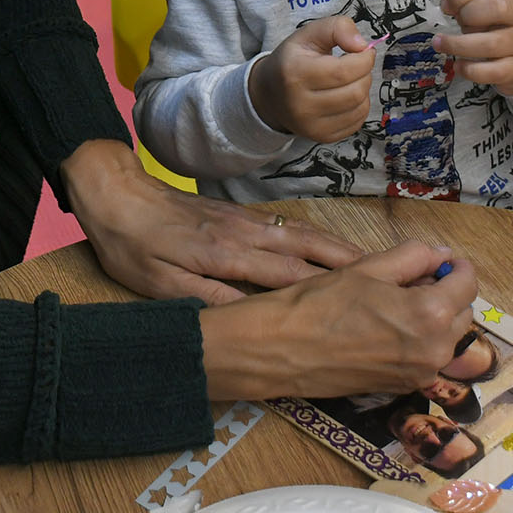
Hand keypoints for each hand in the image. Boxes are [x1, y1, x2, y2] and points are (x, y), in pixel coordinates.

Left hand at [61, 140, 362, 305]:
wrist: (116, 195)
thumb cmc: (134, 247)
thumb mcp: (159, 284)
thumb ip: (207, 299)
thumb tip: (253, 318)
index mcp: (226, 255)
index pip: (290, 277)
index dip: (332, 290)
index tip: (370, 303)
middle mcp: (246, 234)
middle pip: (310, 251)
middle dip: (354, 268)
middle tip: (396, 282)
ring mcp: (246, 221)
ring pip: (304, 236)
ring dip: (343, 252)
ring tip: (380, 267)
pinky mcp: (240, 214)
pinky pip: (290, 228)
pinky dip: (319, 239)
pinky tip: (335, 251)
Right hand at [199, 240, 481, 398]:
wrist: (281, 350)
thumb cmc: (320, 303)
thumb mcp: (368, 268)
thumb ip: (413, 257)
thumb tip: (442, 255)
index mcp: (430, 315)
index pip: (467, 285)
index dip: (457, 268)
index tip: (442, 261)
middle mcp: (434, 351)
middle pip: (460, 313)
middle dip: (446, 293)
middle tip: (413, 279)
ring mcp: (419, 374)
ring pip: (445, 338)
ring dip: (433, 317)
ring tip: (395, 302)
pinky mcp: (402, 388)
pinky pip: (425, 357)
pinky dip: (418, 339)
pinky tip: (385, 327)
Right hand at [247, 15, 374, 143]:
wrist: (270, 94)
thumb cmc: (293, 60)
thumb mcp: (308, 34)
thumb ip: (337, 27)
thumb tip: (362, 45)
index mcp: (294, 74)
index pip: (343, 71)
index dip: (364, 59)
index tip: (364, 51)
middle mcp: (300, 105)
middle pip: (355, 92)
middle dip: (365, 74)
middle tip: (356, 65)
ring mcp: (311, 126)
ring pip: (359, 107)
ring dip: (364, 89)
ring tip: (350, 79)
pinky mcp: (322, 137)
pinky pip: (357, 122)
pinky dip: (359, 106)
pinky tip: (346, 95)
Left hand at [435, 0, 512, 96]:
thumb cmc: (505, 27)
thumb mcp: (490, 4)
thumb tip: (446, 3)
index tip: (446, 5)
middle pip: (498, 8)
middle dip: (468, 15)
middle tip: (456, 23)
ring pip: (491, 44)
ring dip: (458, 45)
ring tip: (442, 44)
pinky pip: (493, 71)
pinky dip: (470, 70)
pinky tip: (458, 66)